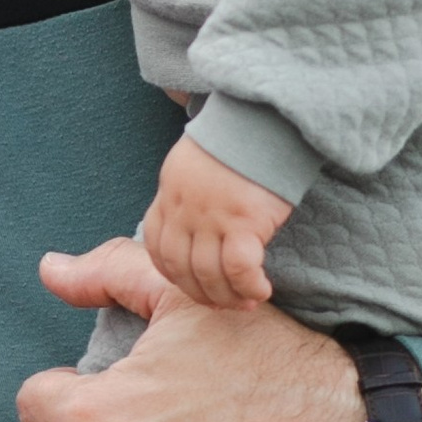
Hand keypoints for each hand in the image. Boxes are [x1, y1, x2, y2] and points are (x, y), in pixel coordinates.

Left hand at [140, 135, 292, 306]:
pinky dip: (248, 286)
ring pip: (208, 274)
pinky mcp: (243, 221)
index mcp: (170, 195)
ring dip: (226, 297)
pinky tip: (262, 290)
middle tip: (222, 304)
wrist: (263, 117)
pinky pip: (239, 269)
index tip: (193, 286)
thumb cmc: (239, 140)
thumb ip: (189, 196)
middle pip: (181, 268)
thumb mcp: (195, 164)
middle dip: (200, 293)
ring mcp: (211, 217)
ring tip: (246, 303)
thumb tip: (197, 227)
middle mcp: (185, 210)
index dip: (173, 275)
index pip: (158, 248)